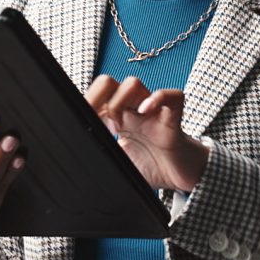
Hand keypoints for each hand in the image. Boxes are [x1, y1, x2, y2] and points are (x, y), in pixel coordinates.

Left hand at [85, 74, 208, 191]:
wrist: (183, 176)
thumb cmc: (152, 168)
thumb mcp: (120, 166)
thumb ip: (104, 159)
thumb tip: (82, 162)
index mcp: (116, 121)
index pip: (94, 99)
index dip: (84, 105)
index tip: (77, 122)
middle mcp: (131, 111)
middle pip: (108, 83)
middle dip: (96, 97)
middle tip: (95, 122)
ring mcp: (152, 112)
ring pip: (133, 84)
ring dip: (120, 100)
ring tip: (119, 126)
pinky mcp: (173, 118)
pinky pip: (172, 96)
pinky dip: (158, 97)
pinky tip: (145, 111)